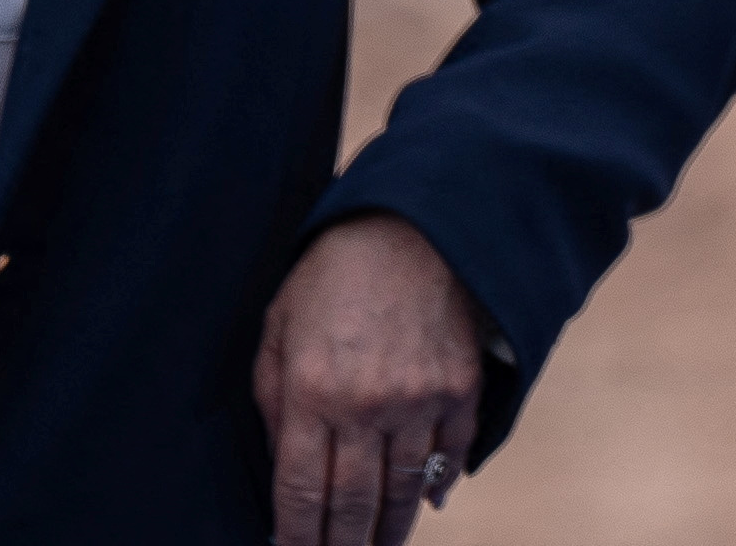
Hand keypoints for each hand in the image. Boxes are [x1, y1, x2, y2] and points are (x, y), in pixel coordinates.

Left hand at [255, 215, 482, 545]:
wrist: (416, 222)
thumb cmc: (334, 273)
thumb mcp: (279, 328)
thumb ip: (274, 399)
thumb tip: (281, 466)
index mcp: (311, 391)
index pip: (299, 493)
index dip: (297, 537)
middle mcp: (366, 404)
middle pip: (352, 504)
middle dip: (342, 545)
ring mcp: (420, 398)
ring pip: (403, 489)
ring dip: (390, 530)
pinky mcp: (461, 385)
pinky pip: (452, 452)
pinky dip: (440, 484)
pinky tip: (428, 503)